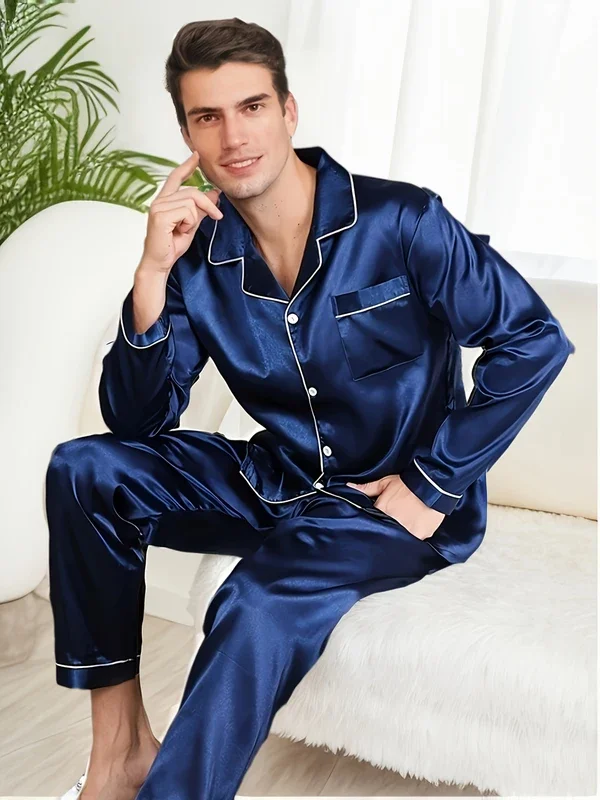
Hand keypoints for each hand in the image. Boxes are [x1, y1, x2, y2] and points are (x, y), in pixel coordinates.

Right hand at [140, 151, 223, 274]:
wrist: (160, 263)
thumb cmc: (172, 245)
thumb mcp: (191, 224)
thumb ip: (201, 208)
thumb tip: (214, 193)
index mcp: (165, 200)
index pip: (176, 177)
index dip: (187, 166)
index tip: (196, 156)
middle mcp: (159, 200)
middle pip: (192, 191)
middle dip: (208, 205)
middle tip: (217, 216)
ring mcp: (158, 207)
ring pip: (191, 202)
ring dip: (194, 219)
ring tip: (184, 230)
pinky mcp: (160, 216)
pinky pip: (187, 212)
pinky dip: (189, 224)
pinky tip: (179, 231)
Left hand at [346, 474, 444, 539]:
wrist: (431, 485)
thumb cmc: (407, 484)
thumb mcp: (385, 483)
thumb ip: (367, 488)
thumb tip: (349, 487)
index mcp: (381, 512)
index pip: (371, 522)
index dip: (372, 522)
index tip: (373, 523)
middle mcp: (393, 524)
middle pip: (384, 532)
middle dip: (384, 531)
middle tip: (389, 525)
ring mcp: (408, 532)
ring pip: (398, 539)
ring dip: (397, 536)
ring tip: (402, 528)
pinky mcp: (420, 536)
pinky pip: (413, 541)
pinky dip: (411, 538)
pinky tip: (412, 530)